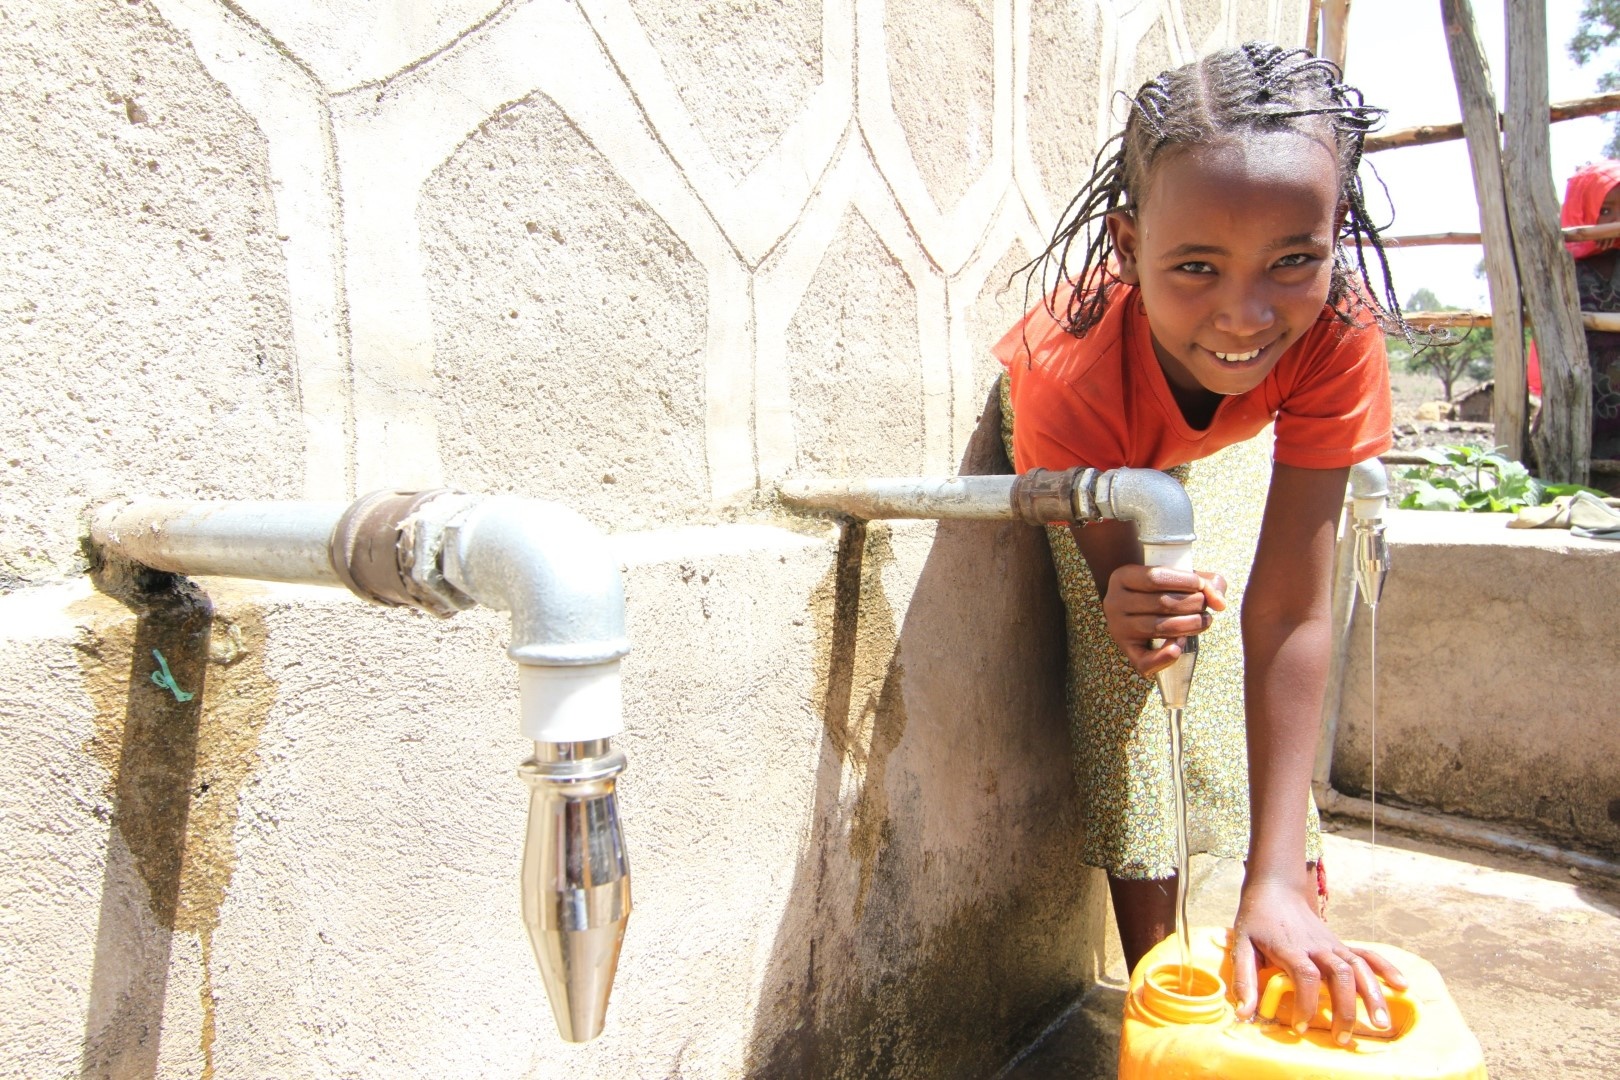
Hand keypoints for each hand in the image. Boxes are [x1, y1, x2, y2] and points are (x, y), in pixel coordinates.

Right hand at [1101, 564, 1226, 676]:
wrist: (1135, 607)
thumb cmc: (1161, 589)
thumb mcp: (1176, 578)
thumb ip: (1204, 582)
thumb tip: (1220, 603)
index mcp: (1122, 577)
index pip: (1155, 577)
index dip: (1185, 581)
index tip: (1202, 586)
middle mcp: (1114, 602)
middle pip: (1161, 603)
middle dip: (1193, 604)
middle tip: (1206, 606)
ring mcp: (1118, 627)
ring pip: (1160, 628)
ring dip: (1190, 625)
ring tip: (1204, 621)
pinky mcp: (1126, 650)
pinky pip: (1144, 660)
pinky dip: (1165, 657)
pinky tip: (1180, 646)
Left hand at [1230, 878, 1406, 1043]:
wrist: (1275, 890)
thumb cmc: (1256, 920)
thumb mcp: (1241, 946)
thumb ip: (1243, 979)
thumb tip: (1243, 1015)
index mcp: (1291, 948)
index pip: (1305, 976)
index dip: (1306, 1003)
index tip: (1300, 1027)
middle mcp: (1317, 946)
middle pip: (1339, 975)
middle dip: (1344, 1009)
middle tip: (1342, 1038)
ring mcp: (1332, 944)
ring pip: (1359, 967)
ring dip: (1372, 995)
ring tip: (1381, 1024)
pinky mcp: (1341, 944)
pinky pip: (1367, 954)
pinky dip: (1386, 968)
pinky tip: (1401, 986)